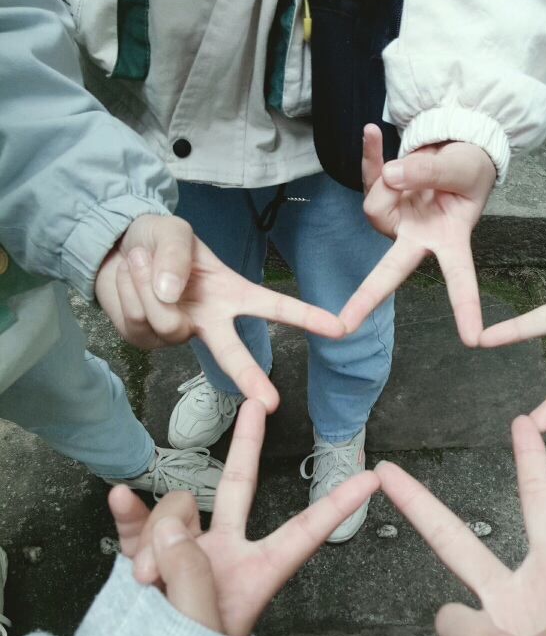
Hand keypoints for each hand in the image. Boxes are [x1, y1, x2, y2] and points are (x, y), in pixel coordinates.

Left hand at [95, 214, 344, 410]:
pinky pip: (136, 321)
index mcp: (230, 293)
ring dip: (144, 283)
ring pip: (166, 322)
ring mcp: (178, 334)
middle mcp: (209, 320)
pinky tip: (127, 275)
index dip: (308, 318)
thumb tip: (172, 295)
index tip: (341, 329)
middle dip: (249, 376)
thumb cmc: (156, 240)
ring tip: (140, 258)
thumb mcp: (173, 232)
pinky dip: (125, 290)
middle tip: (269, 403)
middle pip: (233, 353)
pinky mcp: (146, 341)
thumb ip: (176, 256)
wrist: (114, 249)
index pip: (275, 307)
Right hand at [109, 399, 379, 635]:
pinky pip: (139, 520)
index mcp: (256, 573)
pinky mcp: (147, 552)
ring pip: (176, 510)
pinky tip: (119, 499)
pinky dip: (131, 512)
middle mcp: (225, 552)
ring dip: (157, 538)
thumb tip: (172, 521)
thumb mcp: (198, 621)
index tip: (372, 478)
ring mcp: (185, 549)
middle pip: (239, 486)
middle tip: (258, 402)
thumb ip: (189, 567)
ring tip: (147, 583)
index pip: (304, 532)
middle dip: (247, 443)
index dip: (337, 506)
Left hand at [339, 125, 495, 346]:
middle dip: (367, 296)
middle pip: (390, 270)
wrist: (457, 143)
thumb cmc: (469, 167)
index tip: (473, 339)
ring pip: (375, 204)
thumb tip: (392, 176)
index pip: (460, 278)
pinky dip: (369, 154)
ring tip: (417, 160)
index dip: (466, 306)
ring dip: (390, 176)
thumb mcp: (462, 167)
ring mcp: (394, 218)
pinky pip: (367, 176)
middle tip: (343, 325)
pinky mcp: (380, 194)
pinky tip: (371, 132)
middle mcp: (418, 236)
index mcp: (450, 239)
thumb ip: (430, 172)